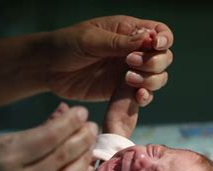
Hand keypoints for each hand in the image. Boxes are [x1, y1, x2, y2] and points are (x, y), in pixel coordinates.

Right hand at [0, 107, 97, 170]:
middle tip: (91, 127)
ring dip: (83, 161)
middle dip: (82, 139)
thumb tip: (63, 123)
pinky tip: (81, 170)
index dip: (71, 123)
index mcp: (4, 159)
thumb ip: (29, 138)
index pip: (49, 137)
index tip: (82, 113)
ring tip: (89, 146)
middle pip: (62, 158)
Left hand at [43, 15, 172, 104]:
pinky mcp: (120, 92)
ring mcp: (128, 72)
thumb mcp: (90, 40)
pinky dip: (144, 97)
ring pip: (156, 78)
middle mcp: (133, 52)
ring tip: (128, 80)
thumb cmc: (67, 45)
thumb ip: (118, 42)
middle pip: (163, 57)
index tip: (155, 46)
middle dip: (154, 62)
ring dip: (150, 81)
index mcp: (128, 32)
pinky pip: (141, 95)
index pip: (159, 32)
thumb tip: (148, 39)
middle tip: (129, 64)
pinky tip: (137, 97)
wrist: (48, 68)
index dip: (164, 39)